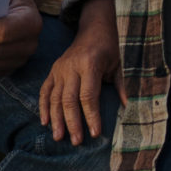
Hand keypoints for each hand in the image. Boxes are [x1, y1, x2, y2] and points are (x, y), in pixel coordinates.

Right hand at [40, 0, 119, 142]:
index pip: (88, 96)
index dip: (91, 116)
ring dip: (56, 119)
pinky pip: (45, 91)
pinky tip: (45, 122)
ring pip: (54, 98)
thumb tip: (127, 107)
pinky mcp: (53, 70)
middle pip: (69, 100)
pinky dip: (43, 107)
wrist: (93, 28)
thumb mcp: (118, 65)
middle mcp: (72, 67)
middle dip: (72, 123)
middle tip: (76, 142)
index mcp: (90, 65)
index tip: (94, 133)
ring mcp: (60, 69)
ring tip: (59, 137)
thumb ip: (121, 86)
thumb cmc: (109, 48)